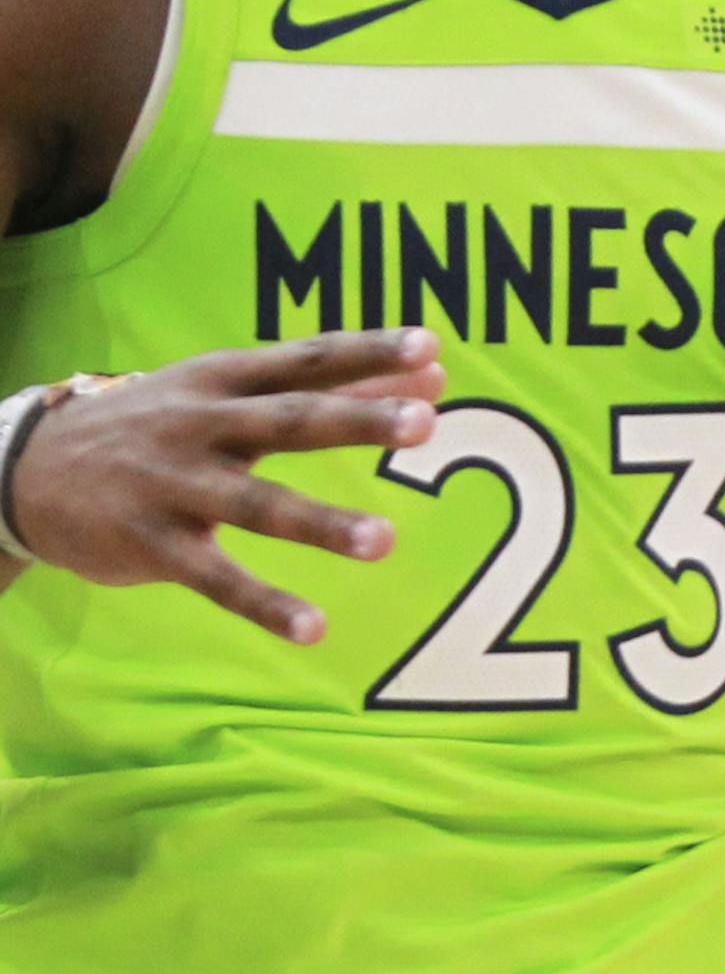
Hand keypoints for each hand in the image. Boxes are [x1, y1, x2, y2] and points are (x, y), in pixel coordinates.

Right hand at [7, 329, 442, 642]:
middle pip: (289, 420)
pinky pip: (216, 578)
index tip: (429, 345)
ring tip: (385, 542)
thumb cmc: (161, 423)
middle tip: (426, 423)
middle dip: (357, 420)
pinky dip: (264, 603)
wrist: (29, 468)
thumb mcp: (229, 391)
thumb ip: (331, 384)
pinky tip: (313, 627)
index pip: (307, 358)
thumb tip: (434, 370)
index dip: (367, 352)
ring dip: (322, 522)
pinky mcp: (153, 544)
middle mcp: (203, 424)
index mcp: (226, 377)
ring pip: (256, 504)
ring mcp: (176, 484)